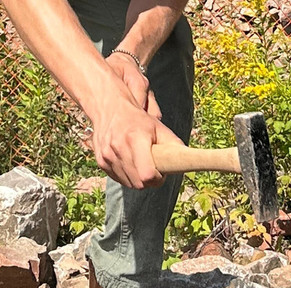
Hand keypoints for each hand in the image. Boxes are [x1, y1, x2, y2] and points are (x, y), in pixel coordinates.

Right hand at [88, 62, 174, 189]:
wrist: (109, 107)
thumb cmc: (137, 119)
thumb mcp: (158, 127)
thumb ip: (173, 143)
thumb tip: (189, 160)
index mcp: (135, 139)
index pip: (148, 175)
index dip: (158, 178)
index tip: (161, 172)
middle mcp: (118, 148)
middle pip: (139, 183)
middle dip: (150, 181)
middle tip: (154, 168)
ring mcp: (107, 156)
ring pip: (129, 184)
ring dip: (137, 179)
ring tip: (141, 163)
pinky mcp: (101, 161)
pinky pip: (119, 179)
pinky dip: (127, 175)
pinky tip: (129, 161)